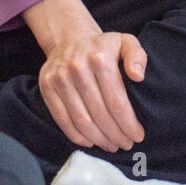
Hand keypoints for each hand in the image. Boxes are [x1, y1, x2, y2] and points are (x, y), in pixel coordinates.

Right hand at [23, 0, 146, 152]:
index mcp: (100, 60)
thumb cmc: (104, 46)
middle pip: (100, 114)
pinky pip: (62, 119)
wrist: (69, 38)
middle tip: (127, 144)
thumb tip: (138, 76)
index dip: (128, 124)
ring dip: (99, 139)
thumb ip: (137, 56)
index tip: (138, 135)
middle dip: (116, 135)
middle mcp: (78, 69)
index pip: (117, 102)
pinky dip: (77, 136)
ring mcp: (60, 79)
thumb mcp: (126, 42)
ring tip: (112, 146)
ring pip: (81, 121)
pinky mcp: (47, 88)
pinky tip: (92, 142)